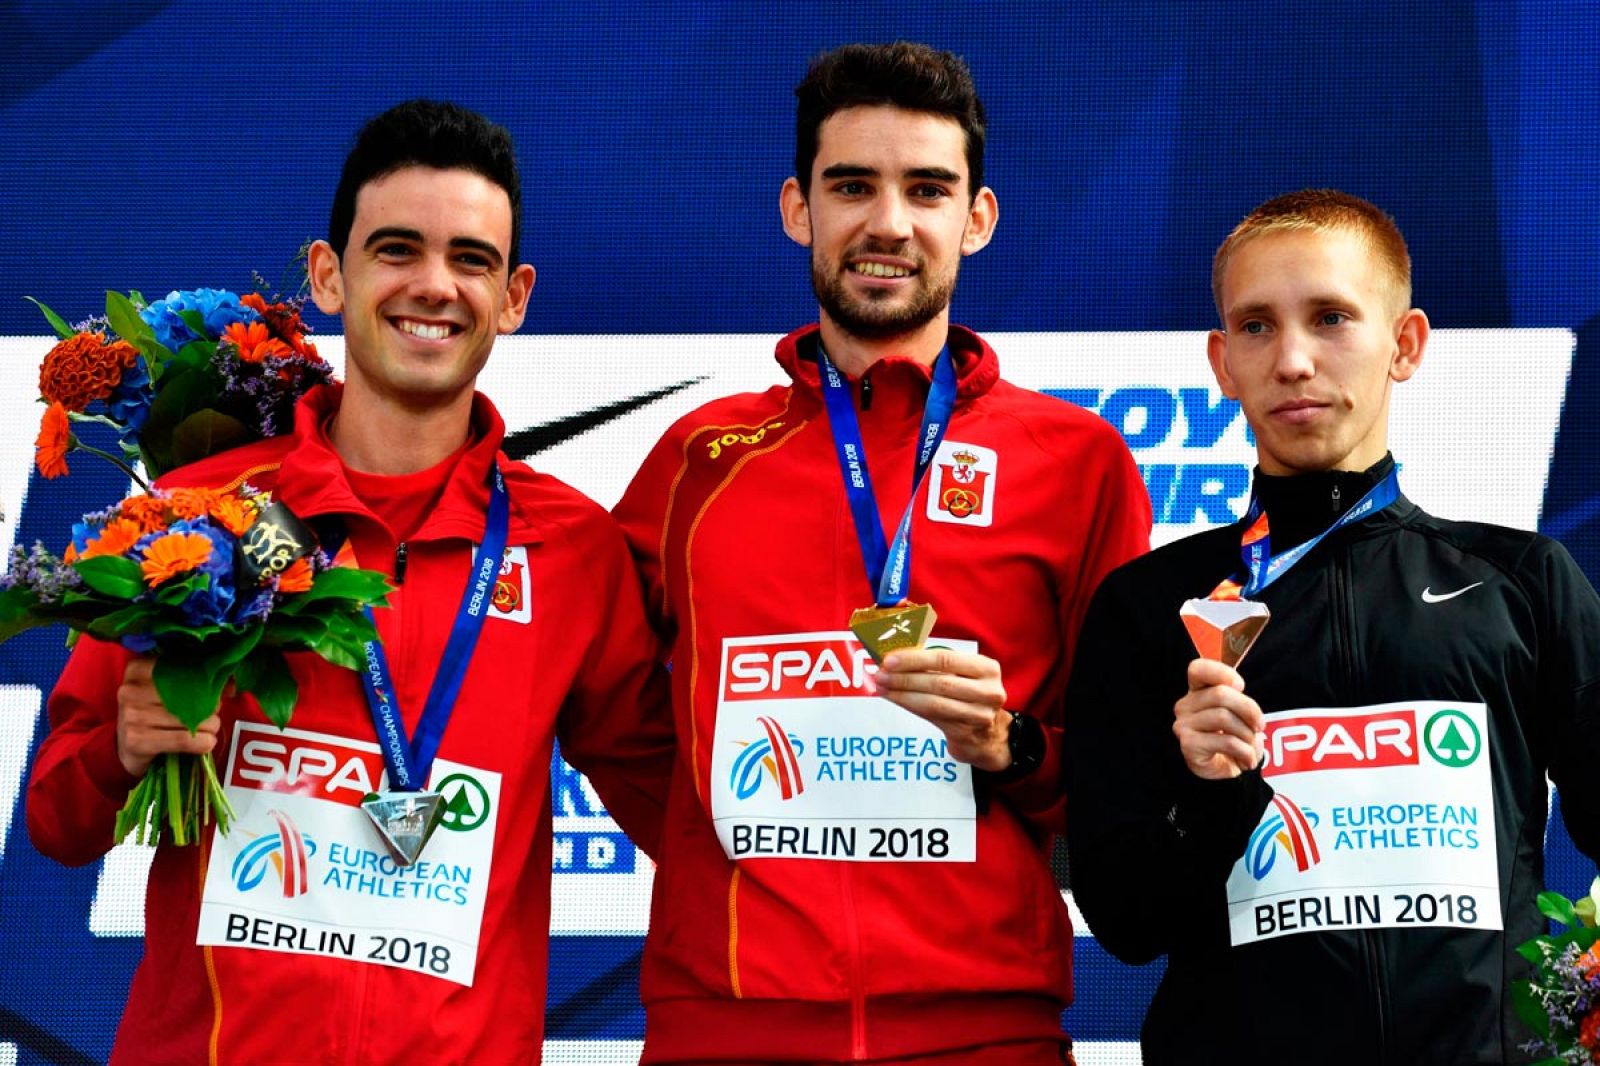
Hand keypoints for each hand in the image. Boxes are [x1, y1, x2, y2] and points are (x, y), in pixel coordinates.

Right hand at [116, 657, 220, 776]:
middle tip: (211, 713)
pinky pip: (185, 739)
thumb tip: (229, 684)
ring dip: (210, 726)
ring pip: (192, 718)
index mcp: (137, 669)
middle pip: (190, 694)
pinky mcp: (137, 740)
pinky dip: (204, 742)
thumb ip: (198, 680)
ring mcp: (131, 715)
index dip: (206, 680)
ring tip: (208, 728)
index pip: (184, 667)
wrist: (126, 748)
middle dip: (210, 705)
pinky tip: (206, 742)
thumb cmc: (153, 712)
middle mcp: (131, 690)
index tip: (214, 689)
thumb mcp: (168, 691)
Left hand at [871, 648, 1009, 770]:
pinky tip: (894, 700)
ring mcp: (978, 715)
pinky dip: (909, 706)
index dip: (915, 659)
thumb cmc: (968, 696)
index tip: (890, 659)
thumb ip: (937, 666)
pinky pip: (931, 717)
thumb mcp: (963, 676)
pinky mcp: (965, 733)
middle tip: (880, 675)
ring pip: (933, 703)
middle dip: (905, 678)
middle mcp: (988, 691)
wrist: (988, 736)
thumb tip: (896, 658)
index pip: (946, 659)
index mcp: (987, 669)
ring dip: (903, 694)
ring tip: (882, 688)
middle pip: (939, 682)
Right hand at [1172, 658, 1263, 779]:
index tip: (1241, 686)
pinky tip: (1247, 761)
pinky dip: (1245, 752)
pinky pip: (1226, 741)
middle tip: (1260, 726)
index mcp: (1196, 692)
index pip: (1198, 669)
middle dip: (1249, 710)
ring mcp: (1183, 725)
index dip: (1222, 672)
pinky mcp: (1188, 745)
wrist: (1222, 770)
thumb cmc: (1230, 737)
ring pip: (1224, 718)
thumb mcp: (1238, 714)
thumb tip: (1249, 709)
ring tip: (1251, 746)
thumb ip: (1238, 701)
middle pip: (1221, 694)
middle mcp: (1184, 706)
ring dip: (1247, 734)